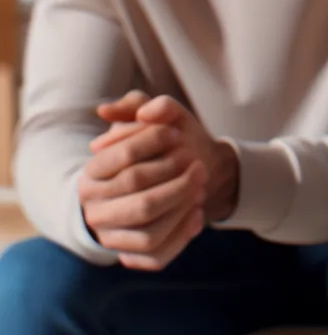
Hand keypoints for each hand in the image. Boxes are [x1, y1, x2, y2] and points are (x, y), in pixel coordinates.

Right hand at [80, 92, 239, 270]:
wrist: (183, 175)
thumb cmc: (169, 144)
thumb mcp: (161, 115)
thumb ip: (141, 104)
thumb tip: (107, 109)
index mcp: (93, 173)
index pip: (121, 157)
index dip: (152, 142)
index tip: (178, 134)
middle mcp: (95, 208)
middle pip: (139, 198)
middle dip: (176, 181)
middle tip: (199, 167)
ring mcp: (111, 236)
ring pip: (148, 232)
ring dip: (181, 208)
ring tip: (199, 189)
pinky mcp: (130, 256)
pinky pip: (154, 257)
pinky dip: (180, 237)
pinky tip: (197, 214)